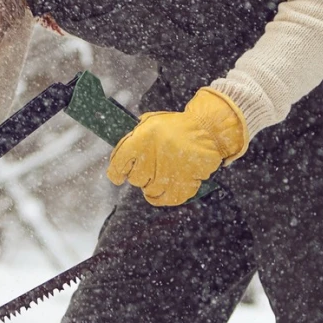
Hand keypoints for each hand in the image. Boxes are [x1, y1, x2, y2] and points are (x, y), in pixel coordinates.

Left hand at [106, 87, 247, 206]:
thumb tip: (123, 153)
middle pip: (135, 179)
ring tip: (158, 178)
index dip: (116, 173)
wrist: (206, 130)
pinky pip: (166, 199)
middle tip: (148, 168)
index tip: (118, 176)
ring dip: (151, 186)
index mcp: (140, 142)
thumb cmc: (177, 126)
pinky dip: (162, 198)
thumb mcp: (152, 122)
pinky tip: (162, 191)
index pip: (118, 166)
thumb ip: (135, 137)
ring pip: (149, 191)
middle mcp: (150, 159)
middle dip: (139, 175)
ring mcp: (166, 175)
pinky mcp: (181, 186)